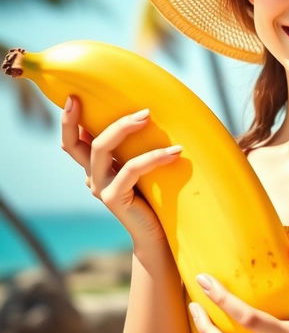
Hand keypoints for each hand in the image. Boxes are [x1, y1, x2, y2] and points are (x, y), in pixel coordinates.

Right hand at [60, 94, 181, 246]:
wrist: (157, 236)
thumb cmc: (156, 198)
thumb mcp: (142, 170)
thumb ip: (137, 149)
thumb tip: (152, 116)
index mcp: (96, 168)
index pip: (72, 142)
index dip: (68, 121)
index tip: (74, 96)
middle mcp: (92, 177)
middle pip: (76, 143)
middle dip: (90, 116)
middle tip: (117, 99)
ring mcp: (100, 188)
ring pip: (101, 149)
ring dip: (124, 128)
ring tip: (148, 115)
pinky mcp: (113, 198)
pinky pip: (130, 169)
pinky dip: (154, 157)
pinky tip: (175, 151)